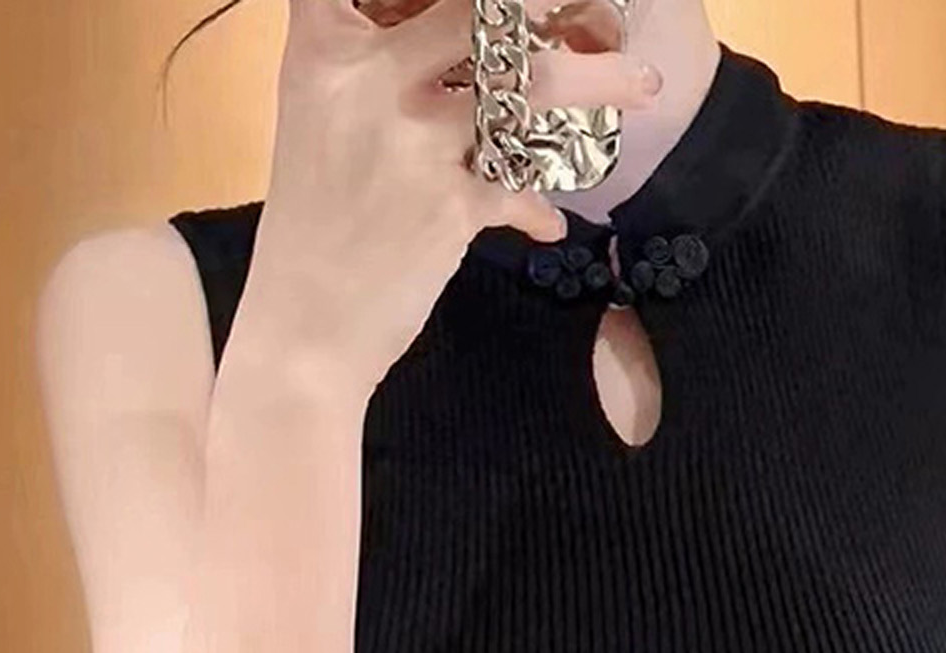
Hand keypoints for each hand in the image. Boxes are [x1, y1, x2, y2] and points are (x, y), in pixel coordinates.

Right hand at [254, 0, 662, 389]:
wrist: (303, 328)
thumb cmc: (314, 227)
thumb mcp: (321, 119)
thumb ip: (380, 65)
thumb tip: (474, 40)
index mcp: (324, 46)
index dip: (478, 2)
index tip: (524, 4)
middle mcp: (368, 78)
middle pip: (482, 9)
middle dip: (557, 5)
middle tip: (605, 18)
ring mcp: (412, 140)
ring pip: (528, 84)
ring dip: (597, 81)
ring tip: (642, 85)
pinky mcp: (449, 205)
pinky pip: (525, 181)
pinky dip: (541, 203)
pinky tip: (546, 222)